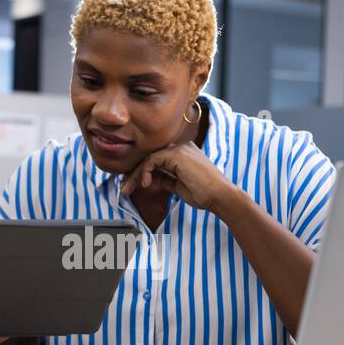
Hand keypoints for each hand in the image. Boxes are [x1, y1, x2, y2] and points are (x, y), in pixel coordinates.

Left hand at [118, 139, 235, 212]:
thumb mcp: (178, 186)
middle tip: (123, 189)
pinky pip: (153, 160)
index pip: (155, 160)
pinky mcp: (178, 155)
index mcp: (182, 154)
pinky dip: (145, 171)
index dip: (140, 173)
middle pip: (150, 158)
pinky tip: (145, 183)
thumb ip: (165, 179)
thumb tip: (149, 178)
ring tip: (128, 189)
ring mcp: (180, 149)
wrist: (220, 196)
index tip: (130, 187)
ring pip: (149, 159)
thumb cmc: (204, 194)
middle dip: (133, 174)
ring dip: (135, 175)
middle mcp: (181, 148)